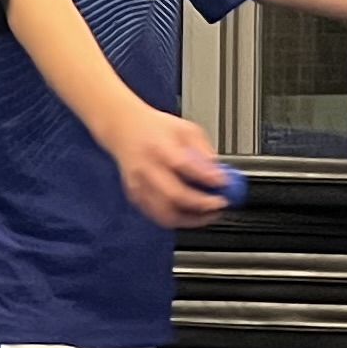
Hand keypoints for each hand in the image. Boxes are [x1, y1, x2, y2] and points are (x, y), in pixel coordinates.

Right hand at [108, 106, 240, 228]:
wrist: (123, 128)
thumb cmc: (154, 128)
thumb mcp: (184, 129)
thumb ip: (202, 150)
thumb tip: (220, 173)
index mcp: (159, 147)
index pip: (183, 165)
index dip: (206, 177)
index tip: (224, 183)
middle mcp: (146, 168)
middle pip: (174, 194)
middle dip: (201, 204)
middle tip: (219, 204)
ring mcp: (139, 185)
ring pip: (164, 213)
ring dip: (190, 219)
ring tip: (208, 215)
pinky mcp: (135, 196)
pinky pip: (157, 216)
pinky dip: (177, 219)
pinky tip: (190, 213)